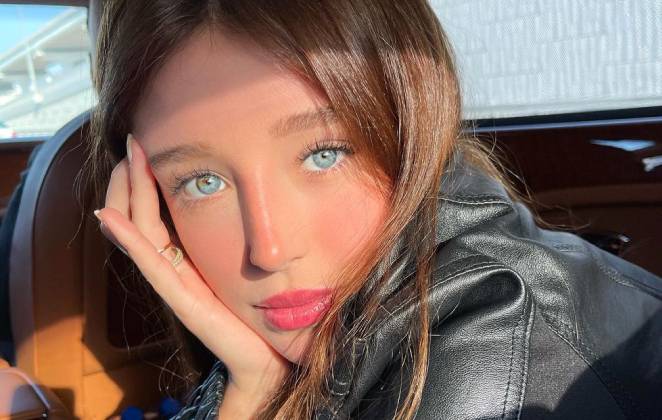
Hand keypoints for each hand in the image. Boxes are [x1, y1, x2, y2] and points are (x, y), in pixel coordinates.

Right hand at [94, 134, 288, 401]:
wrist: (265, 355)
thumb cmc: (255, 311)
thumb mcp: (238, 264)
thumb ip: (227, 239)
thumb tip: (235, 198)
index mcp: (185, 258)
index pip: (152, 213)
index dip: (143, 180)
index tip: (144, 145)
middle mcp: (173, 268)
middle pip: (138, 218)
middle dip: (130, 179)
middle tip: (132, 143)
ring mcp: (174, 284)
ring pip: (140, 233)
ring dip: (127, 196)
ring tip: (123, 162)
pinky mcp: (183, 300)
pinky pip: (151, 265)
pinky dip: (128, 240)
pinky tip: (110, 216)